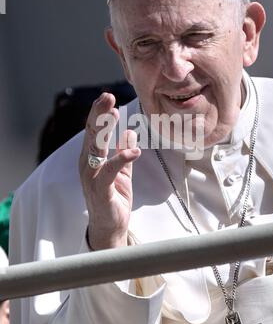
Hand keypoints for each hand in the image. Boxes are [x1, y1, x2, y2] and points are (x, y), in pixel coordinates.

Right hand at [79, 93, 140, 249]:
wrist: (111, 226)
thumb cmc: (114, 197)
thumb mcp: (122, 171)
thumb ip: (123, 152)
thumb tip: (129, 132)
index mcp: (92, 157)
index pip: (94, 130)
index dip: (100, 113)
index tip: (108, 96)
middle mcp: (87, 164)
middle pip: (91, 134)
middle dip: (98, 114)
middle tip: (107, 96)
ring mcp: (91, 177)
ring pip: (95, 148)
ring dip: (105, 130)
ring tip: (114, 113)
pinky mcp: (100, 190)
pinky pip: (108, 171)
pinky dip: (120, 159)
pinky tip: (134, 151)